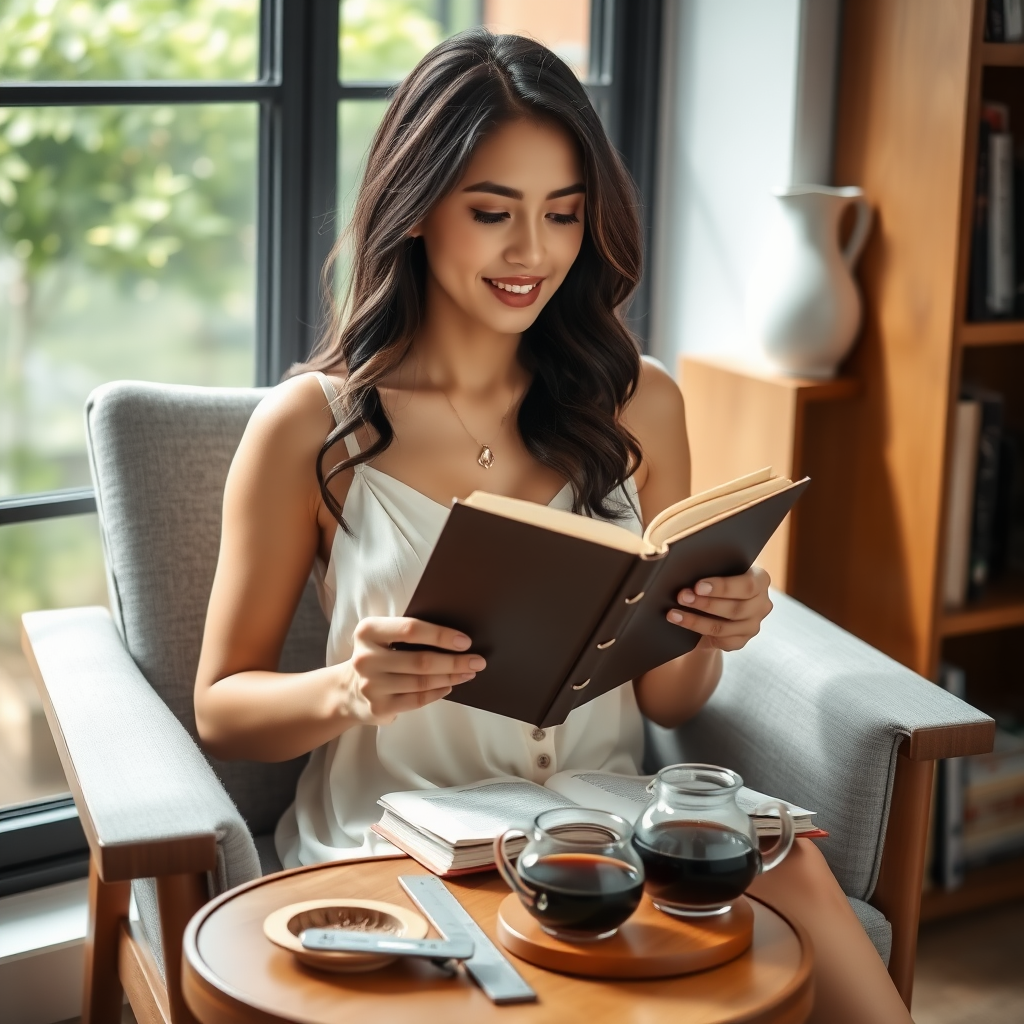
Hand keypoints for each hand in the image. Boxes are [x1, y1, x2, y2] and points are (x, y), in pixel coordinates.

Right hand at [342, 617, 483, 724]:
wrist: (347, 691)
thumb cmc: (377, 656)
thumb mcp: (382, 636)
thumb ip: (408, 632)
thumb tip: (455, 637)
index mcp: (368, 631)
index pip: (410, 630)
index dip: (440, 635)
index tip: (465, 641)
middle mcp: (366, 658)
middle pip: (420, 660)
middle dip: (454, 661)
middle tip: (478, 661)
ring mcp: (371, 685)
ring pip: (422, 682)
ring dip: (451, 677)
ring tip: (469, 673)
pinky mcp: (379, 707)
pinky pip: (417, 700)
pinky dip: (438, 692)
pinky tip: (450, 685)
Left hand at [665, 566, 771, 651]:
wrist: (714, 605)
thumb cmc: (715, 581)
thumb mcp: (717, 571)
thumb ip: (712, 570)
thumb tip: (687, 571)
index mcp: (760, 580)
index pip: (747, 586)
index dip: (722, 587)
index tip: (698, 586)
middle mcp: (761, 604)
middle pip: (735, 608)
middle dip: (705, 603)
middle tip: (682, 597)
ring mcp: (753, 625)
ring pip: (724, 627)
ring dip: (695, 621)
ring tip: (674, 613)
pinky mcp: (741, 641)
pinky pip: (721, 641)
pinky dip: (697, 632)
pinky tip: (681, 624)